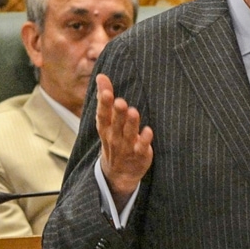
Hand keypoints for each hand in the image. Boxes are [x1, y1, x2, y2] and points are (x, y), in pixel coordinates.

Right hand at [94, 73, 152, 205]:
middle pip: (115, 124)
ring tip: (133, 112)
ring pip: (129, 134)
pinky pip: (142, 147)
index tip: (105, 92)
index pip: (102, 114)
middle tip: (120, 102)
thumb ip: (105, 98)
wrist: (118, 173)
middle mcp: (114, 137)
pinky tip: (148, 131)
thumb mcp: (106, 121)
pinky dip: (144, 140)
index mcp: (105, 128)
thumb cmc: (113, 139)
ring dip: (131, 124)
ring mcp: (126, 147)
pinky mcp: (139, 154)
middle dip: (117, 113)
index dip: (103, 104)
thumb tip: (101, 76)